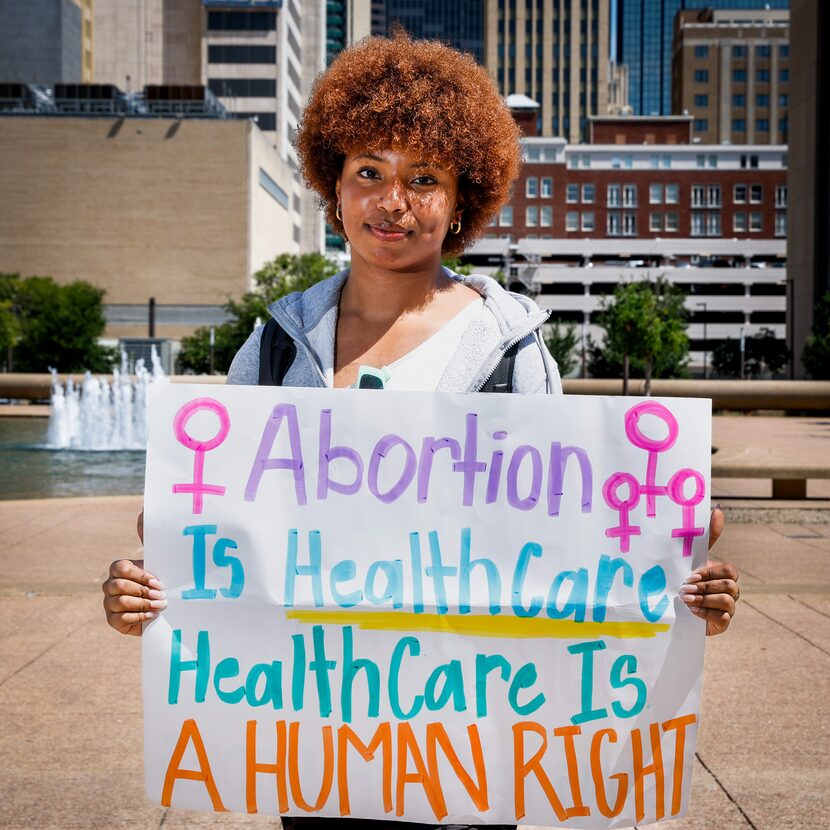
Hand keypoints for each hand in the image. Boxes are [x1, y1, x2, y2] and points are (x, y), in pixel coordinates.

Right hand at [102, 510, 165, 635]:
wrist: (163, 607)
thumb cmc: (161, 580)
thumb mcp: (160, 560)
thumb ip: (150, 538)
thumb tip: (143, 513)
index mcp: (119, 568)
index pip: (120, 567)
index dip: (140, 575)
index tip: (159, 581)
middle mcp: (110, 584)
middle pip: (120, 586)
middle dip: (144, 592)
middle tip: (162, 596)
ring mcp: (109, 603)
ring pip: (120, 602)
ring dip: (143, 604)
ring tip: (160, 606)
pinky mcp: (112, 620)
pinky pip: (120, 619)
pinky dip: (139, 617)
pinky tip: (152, 616)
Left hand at [679, 506, 738, 635]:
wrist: (671, 610)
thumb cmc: (681, 580)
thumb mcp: (688, 559)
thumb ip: (704, 537)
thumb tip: (718, 508)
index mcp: (721, 574)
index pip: (729, 570)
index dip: (712, 572)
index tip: (691, 574)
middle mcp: (728, 590)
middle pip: (731, 585)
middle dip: (705, 586)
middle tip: (684, 588)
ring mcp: (727, 608)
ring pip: (727, 601)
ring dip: (704, 599)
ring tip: (685, 599)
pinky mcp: (722, 624)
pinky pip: (723, 618)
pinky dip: (706, 614)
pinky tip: (691, 611)